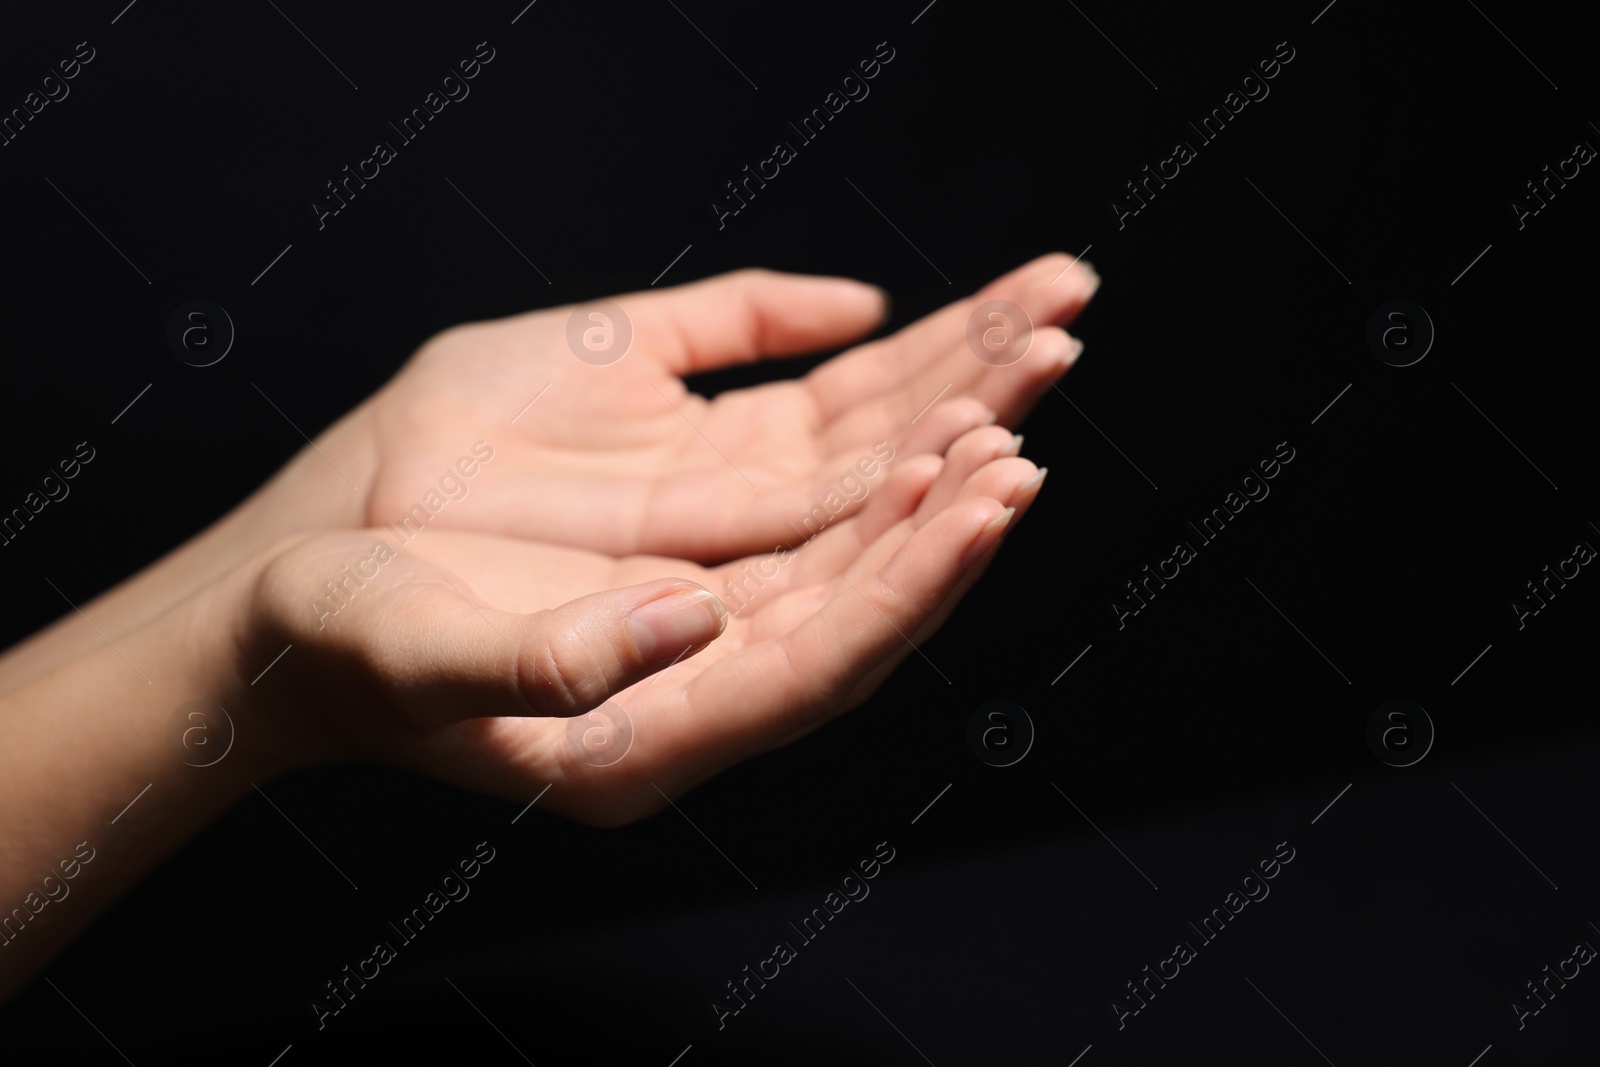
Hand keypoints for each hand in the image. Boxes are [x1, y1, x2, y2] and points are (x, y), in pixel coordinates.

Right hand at [0, 253, 1095, 694]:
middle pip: (871, 565)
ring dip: (946, 411)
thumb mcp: (422, 662)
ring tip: (1036, 332)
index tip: (990, 494)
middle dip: (965, 476)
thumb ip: (555, 665)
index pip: (828, 657)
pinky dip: (862, 380)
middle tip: (1042, 384)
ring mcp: (705, 557)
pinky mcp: (675, 481)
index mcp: (664, 724)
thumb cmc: (340, 646)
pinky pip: (792, 432)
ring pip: (854, 492)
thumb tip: (701, 621)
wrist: (293, 593)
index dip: (912, 580)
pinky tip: (921, 329)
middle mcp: (710, 644)